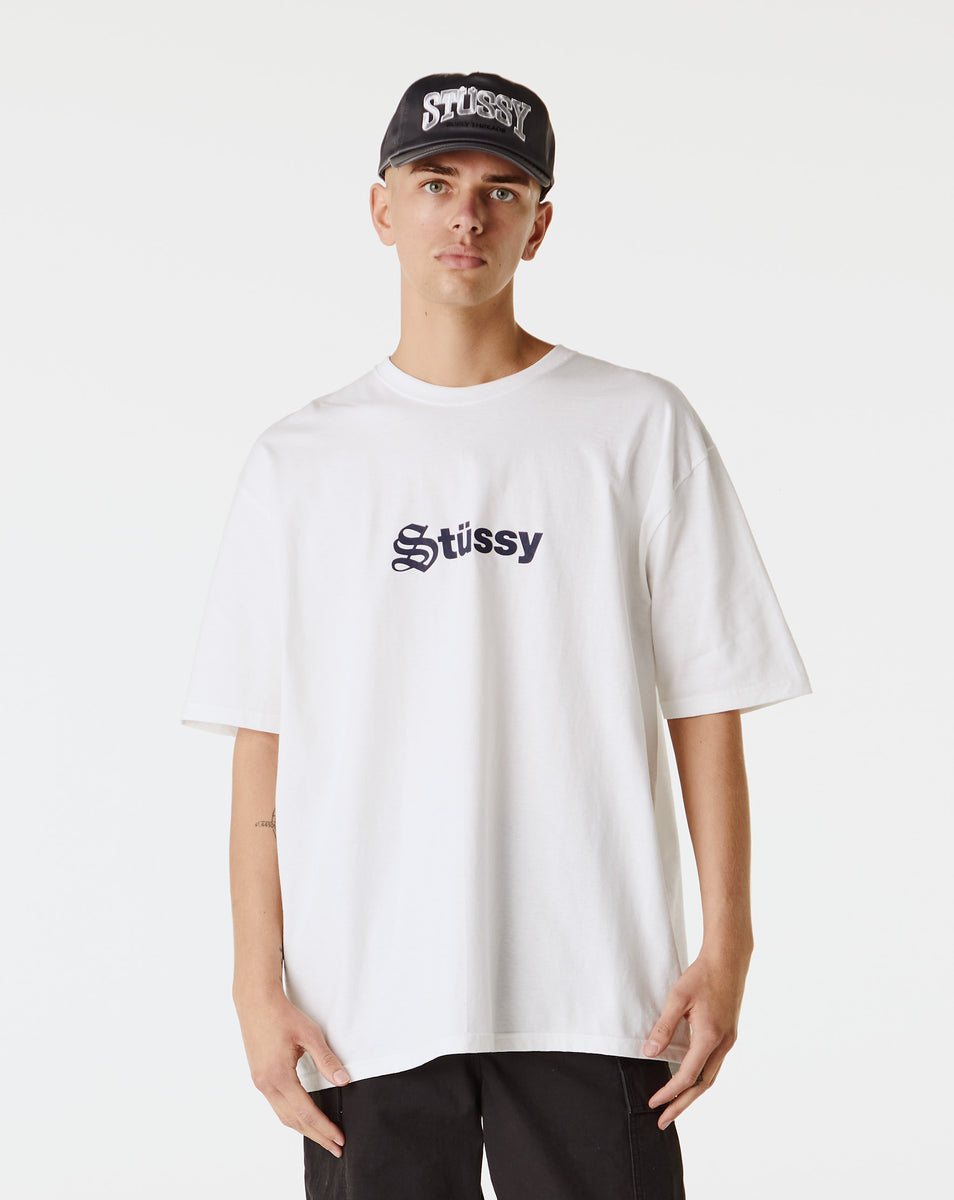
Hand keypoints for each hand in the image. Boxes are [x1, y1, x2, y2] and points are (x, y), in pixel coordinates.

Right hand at [235, 989, 350, 1157]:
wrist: (256, 1002)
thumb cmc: (282, 1015)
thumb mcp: (310, 1035)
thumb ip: (327, 1061)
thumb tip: (343, 1081)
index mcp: (279, 1076)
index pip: (306, 1112)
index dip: (324, 1128)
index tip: (339, 1139)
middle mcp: (267, 1085)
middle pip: (294, 1121)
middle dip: (316, 1136)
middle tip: (336, 1148)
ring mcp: (261, 1083)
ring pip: (284, 1116)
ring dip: (304, 1129)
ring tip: (323, 1137)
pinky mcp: (259, 1077)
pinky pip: (277, 1105)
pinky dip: (292, 1116)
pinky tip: (303, 1118)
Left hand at [642, 946, 748, 1129]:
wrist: (728, 959)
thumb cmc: (701, 975)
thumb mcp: (677, 999)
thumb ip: (663, 1028)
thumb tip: (649, 1053)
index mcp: (710, 1037)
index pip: (687, 1076)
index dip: (669, 1092)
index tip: (653, 1103)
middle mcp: (723, 1044)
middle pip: (702, 1086)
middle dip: (681, 1105)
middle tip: (663, 1122)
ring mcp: (729, 1040)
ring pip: (710, 1078)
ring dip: (692, 1095)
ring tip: (674, 1107)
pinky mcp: (729, 1035)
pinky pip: (714, 1066)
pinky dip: (700, 1079)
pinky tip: (689, 1081)